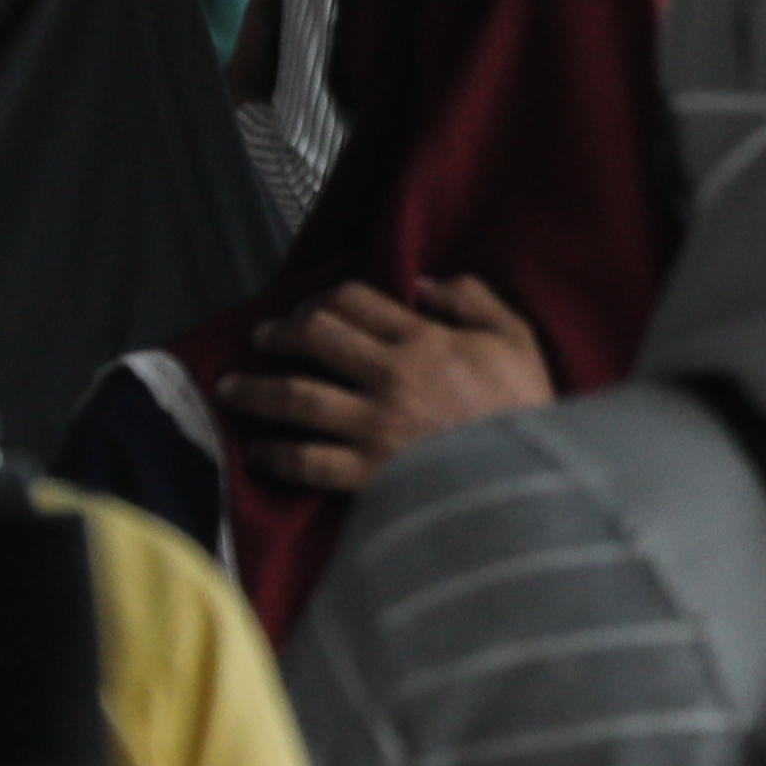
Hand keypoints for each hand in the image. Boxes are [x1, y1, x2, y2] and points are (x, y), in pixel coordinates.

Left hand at [218, 276, 559, 497]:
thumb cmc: (528, 409)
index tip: (307, 310)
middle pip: (315, 338)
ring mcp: (375, 427)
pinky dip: (277, 456)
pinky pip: (308, 462)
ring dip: (256, 390)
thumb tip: (426, 283)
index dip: (322, 299)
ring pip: (298, 398)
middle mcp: (390, 376)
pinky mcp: (369, 475)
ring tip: (229, 389)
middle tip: (262, 339)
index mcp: (424, 340)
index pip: (355, 302)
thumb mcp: (517, 338)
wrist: (535, 481)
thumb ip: (473, 299)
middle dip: (280, 333)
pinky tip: (260, 451)